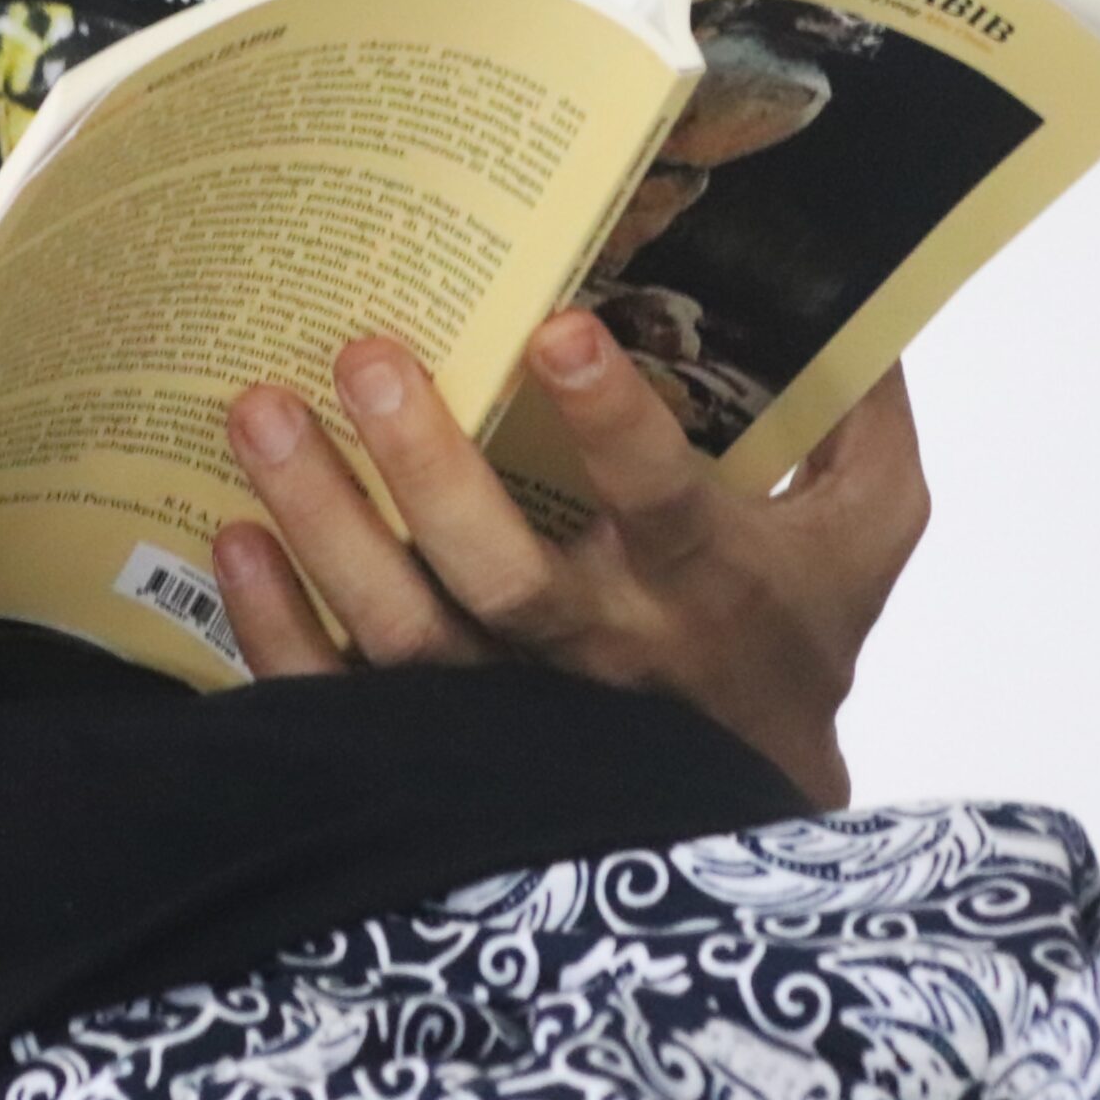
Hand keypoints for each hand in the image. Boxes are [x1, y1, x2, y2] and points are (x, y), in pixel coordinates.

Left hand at [211, 310, 928, 809]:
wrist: (745, 817)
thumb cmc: (796, 640)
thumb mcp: (867, 527)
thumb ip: (862, 412)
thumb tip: (852, 282)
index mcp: (707, 582)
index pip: (661, 500)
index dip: (612, 423)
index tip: (560, 327)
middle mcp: (602, 650)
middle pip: (503, 572)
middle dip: (427, 464)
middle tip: (363, 354)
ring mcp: (507, 709)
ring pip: (405, 634)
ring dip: (325, 528)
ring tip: (261, 415)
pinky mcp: (434, 746)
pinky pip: (346, 698)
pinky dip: (278, 629)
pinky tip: (232, 539)